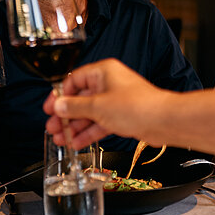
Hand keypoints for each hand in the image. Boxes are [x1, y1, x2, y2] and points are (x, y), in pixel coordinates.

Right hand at [44, 59, 168, 149]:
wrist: (163, 121)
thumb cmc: (137, 106)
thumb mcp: (98, 107)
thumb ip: (75, 107)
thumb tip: (58, 106)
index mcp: (102, 72)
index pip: (74, 80)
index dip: (60, 95)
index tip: (50, 108)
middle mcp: (108, 83)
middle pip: (80, 98)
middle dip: (65, 115)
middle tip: (53, 127)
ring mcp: (115, 100)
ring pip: (89, 113)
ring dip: (75, 126)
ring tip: (61, 139)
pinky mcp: (122, 115)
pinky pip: (100, 122)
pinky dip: (89, 132)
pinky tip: (77, 142)